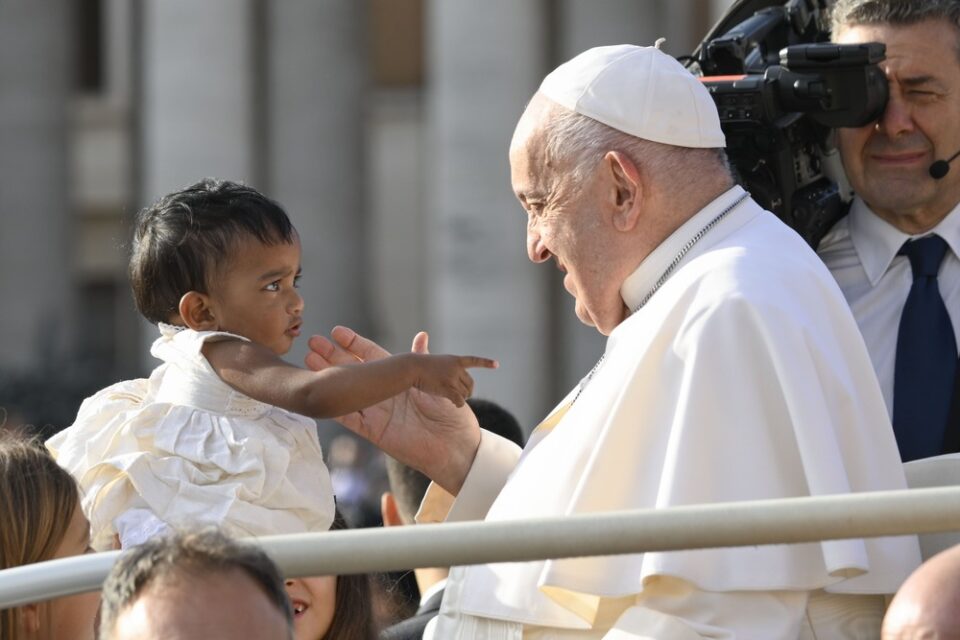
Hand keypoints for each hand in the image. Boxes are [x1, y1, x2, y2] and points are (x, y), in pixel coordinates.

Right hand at [306, 327, 485, 493]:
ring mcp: (376, 411)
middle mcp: (384, 393)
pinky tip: (318, 394)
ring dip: (328, 377)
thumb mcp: (437, 382)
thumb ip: (423, 360)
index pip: (371, 356)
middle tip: (313, 342)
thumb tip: (421, 335)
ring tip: (309, 360)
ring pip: (347, 391)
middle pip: (353, 370)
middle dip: (332, 356)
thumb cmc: (450, 414)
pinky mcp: (374, 431)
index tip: (337, 332)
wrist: (456, 447)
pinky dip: (335, 407)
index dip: (353, 344)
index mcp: (398, 379)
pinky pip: (350, 418)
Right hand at [411, 353, 497, 406]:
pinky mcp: (448, 387)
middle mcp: (457, 368)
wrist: (411, 367)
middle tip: (459, 395)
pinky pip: (459, 400)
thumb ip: (432, 354)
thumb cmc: (417, 363)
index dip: (486, 363)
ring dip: (460, 398)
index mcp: (455, 360)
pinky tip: (454, 403)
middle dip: (467, 391)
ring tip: (451, 397)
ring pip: (465, 393)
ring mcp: (453, 377)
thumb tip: (423, 336)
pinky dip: (458, 403)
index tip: (497, 365)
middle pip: (470, 384)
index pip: (474, 361)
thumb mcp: (427, 356)